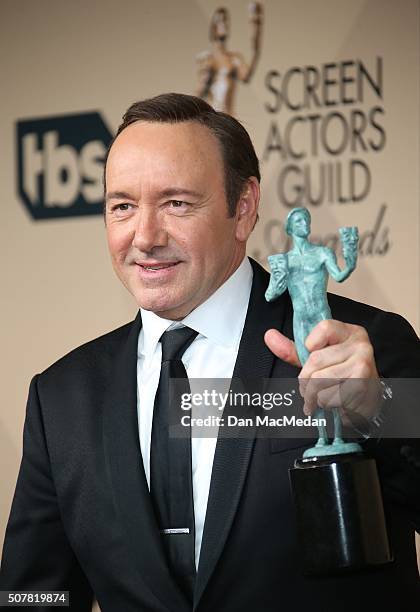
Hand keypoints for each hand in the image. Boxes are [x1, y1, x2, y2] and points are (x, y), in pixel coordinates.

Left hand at [264, 320, 381, 421]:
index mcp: (348, 332)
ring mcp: (363, 364)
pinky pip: (329, 395)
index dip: (310, 344)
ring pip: (319, 379)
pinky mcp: (361, 384)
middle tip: (308, 389)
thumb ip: (293, 349)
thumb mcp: (317, 359)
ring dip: (313, 395)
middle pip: (315, 359)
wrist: (367, 401)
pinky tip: (333, 403)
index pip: (323, 327)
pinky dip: (325, 403)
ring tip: (319, 398)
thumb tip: (269, 336)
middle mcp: (359, 344)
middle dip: (305, 380)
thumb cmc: (340, 376)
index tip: (311, 355)